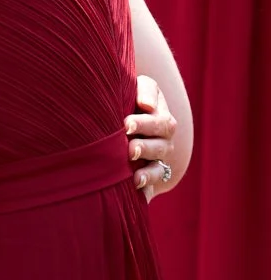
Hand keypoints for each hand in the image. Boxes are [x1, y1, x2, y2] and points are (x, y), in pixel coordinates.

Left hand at [126, 74, 176, 201]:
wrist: (116, 120)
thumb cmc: (129, 99)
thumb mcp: (138, 87)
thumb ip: (145, 91)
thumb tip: (147, 105)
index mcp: (162, 120)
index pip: (159, 123)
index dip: (145, 124)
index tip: (126, 124)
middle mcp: (162, 142)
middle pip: (160, 147)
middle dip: (145, 148)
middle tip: (129, 149)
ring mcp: (156, 161)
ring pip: (157, 168)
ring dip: (147, 173)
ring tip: (135, 176)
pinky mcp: (147, 176)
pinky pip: (150, 186)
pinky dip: (145, 190)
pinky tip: (137, 192)